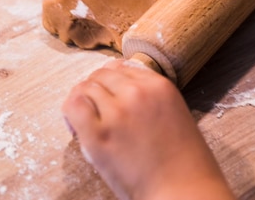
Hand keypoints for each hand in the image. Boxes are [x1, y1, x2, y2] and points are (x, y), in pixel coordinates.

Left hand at [62, 59, 234, 199]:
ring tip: (85, 121)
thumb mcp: (174, 113)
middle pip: (102, 75)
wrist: (184, 190)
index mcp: (159, 85)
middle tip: (95, 110)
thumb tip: (119, 85)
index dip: (111, 82)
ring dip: (82, 101)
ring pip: (85, 88)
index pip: (122, 68)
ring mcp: (117, 112)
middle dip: (96, 90)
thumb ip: (150, 96)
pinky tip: (76, 128)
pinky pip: (74, 107)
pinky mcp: (99, 135)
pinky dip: (70, 113)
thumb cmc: (183, 161)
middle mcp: (137, 92)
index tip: (109, 96)